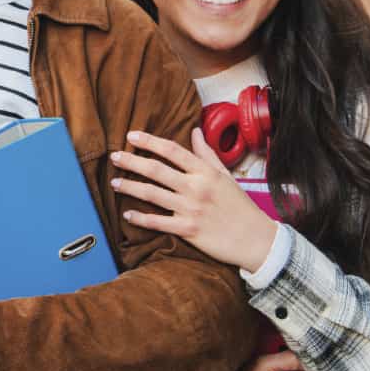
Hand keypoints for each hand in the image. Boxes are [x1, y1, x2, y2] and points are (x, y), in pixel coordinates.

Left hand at [110, 129, 279, 271]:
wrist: (255, 238)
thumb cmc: (240, 206)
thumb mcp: (226, 176)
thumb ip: (207, 154)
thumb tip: (195, 131)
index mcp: (206, 173)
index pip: (173, 151)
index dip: (150, 141)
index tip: (131, 135)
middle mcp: (196, 188)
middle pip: (156, 170)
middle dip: (132, 161)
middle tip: (115, 156)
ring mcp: (190, 209)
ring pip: (152, 194)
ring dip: (129, 187)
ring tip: (114, 182)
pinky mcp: (187, 230)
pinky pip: (157, 222)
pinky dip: (140, 218)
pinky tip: (127, 214)